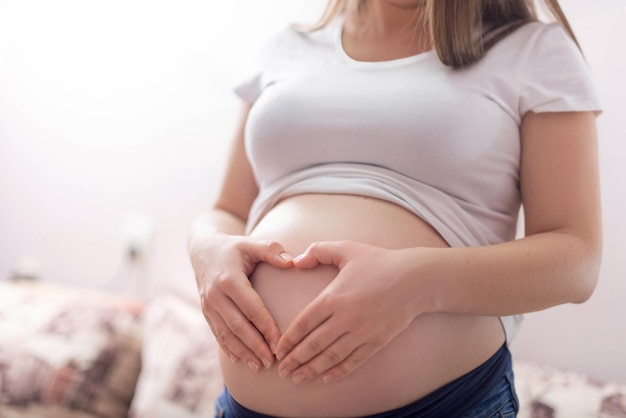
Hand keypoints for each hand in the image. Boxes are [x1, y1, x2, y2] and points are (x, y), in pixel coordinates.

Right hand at [190, 233, 292, 371]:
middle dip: (255, 345)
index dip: (265, 326)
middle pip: (237, 326)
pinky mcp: (205, 312)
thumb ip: (271, 250)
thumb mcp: (251, 243)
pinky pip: (217, 334)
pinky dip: (229, 348)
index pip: (251, 307)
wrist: (203, 250)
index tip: (280, 342)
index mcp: (229, 279)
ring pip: (225, 334)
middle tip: (272, 361)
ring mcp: (207, 305)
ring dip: (242, 352)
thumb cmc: (234, 248)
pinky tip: (241, 360)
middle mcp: (215, 295)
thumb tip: (292, 262)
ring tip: (259, 366)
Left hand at [274, 241, 420, 383]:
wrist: (415, 279)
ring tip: (297, 378)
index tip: (278, 350)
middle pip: (313, 344)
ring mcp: (362, 332)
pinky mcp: (377, 341)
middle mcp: (345, 318)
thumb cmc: (379, 261)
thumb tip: (296, 262)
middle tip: (282, 370)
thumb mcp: (347, 249)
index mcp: (333, 297)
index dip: (288, 339)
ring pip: (331, 356)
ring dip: (312, 369)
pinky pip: (354, 361)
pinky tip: (327, 377)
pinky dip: (339, 371)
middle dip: (295, 360)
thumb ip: (318, 251)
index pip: (303, 323)